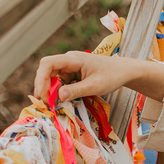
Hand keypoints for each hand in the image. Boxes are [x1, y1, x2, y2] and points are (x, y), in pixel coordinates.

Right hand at [33, 51, 163, 103]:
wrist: (123, 71)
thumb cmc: (111, 76)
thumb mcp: (94, 86)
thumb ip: (76, 91)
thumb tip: (58, 96)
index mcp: (73, 59)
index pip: (48, 63)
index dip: (40, 78)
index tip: (39, 94)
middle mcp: (68, 61)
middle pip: (47, 72)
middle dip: (44, 87)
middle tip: (48, 104)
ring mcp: (70, 68)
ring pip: (52, 78)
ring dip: (51, 91)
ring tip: (54, 105)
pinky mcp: (72, 75)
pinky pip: (60, 83)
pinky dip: (58, 92)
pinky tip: (62, 101)